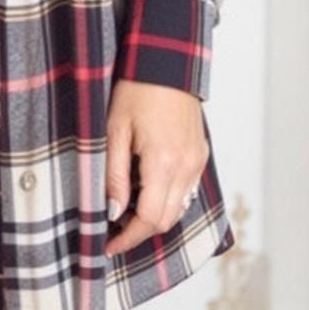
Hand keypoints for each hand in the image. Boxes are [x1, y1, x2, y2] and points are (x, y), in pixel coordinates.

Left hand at [105, 77, 205, 254]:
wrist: (166, 63)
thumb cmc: (136, 90)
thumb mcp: (114, 132)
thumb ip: (114, 176)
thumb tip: (113, 213)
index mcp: (163, 163)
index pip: (148, 219)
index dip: (127, 238)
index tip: (108, 246)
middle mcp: (186, 167)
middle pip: (165, 220)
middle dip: (139, 232)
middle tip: (112, 229)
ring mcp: (196, 162)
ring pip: (178, 209)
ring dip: (154, 217)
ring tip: (126, 210)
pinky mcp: (200, 155)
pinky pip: (186, 191)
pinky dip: (167, 200)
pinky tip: (146, 191)